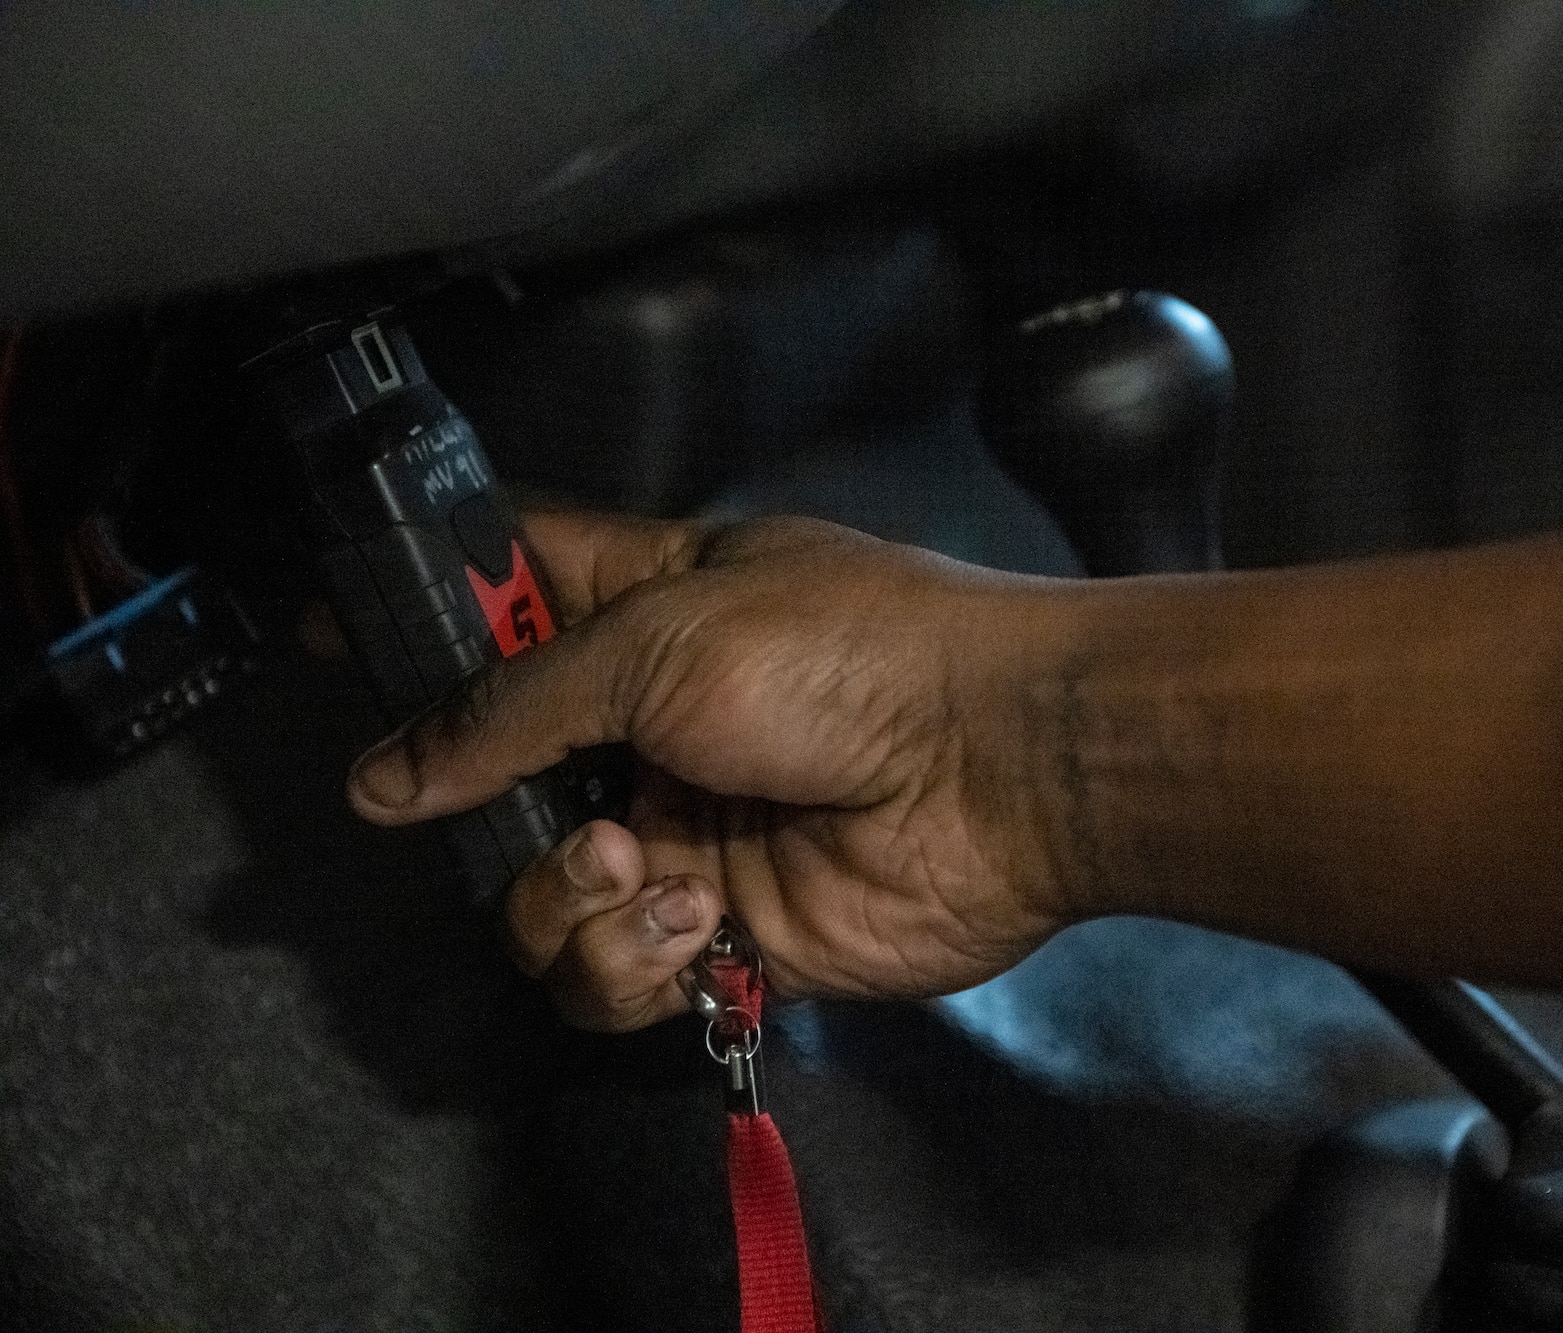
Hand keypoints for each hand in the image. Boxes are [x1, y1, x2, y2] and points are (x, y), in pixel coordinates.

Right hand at [346, 511, 1074, 1030]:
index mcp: (644, 612)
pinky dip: (629, 963)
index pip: (505, 601)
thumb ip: (509, 709)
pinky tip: (695, 924)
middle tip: (513, 807)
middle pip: (494, 781)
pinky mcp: (724, 940)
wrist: (999, 768)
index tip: (338, 646)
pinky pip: (610, 980)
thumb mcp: (661, 638)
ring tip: (638, 866)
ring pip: (538, 901)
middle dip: (480, 810)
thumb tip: (383, 776)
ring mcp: (684, 838)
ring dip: (562, 897)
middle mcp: (650, 729)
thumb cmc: (847, 657)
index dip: (421, 622)